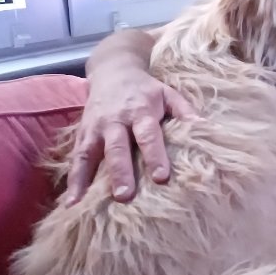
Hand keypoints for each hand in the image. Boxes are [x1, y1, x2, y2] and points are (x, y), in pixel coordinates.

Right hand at [66, 70, 194, 204]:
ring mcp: (96, 128)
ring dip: (87, 179)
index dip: (154, 155)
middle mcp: (116, 120)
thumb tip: (204, 127)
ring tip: (85, 204)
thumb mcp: (167, 93)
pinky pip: (76, 158)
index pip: (148, 135)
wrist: (113, 70)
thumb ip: (184, 110)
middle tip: (124, 196)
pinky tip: (71, 202)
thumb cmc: (146, 89)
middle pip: (117, 147)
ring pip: (90, 153)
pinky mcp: (82, 134)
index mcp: (141, 111)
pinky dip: (73, 180)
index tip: (161, 177)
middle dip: (120, 171)